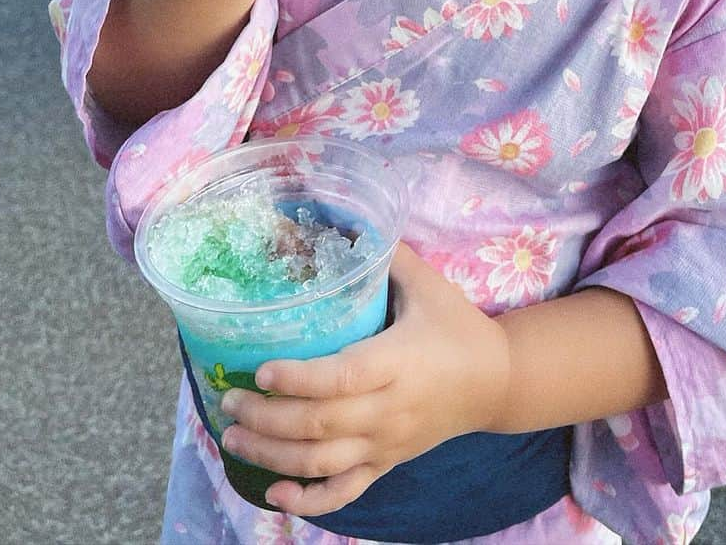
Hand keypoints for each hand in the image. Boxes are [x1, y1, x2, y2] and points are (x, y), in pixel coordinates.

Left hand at [218, 244, 510, 516]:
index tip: (262, 369)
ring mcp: (387, 443)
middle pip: (321, 424)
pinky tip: (275, 495)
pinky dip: (310, 501)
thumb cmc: (457, 326)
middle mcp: (390, 410)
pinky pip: (346, 491)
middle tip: (228, 398)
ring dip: (273, 456)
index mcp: (398, 362)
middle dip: (268, 417)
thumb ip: (388, 255)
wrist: (497, 381)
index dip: (299, 379)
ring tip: (233, 438)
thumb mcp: (428, 285)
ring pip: (323, 462)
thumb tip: (347, 222)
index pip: (342, 378)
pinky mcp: (387, 463)